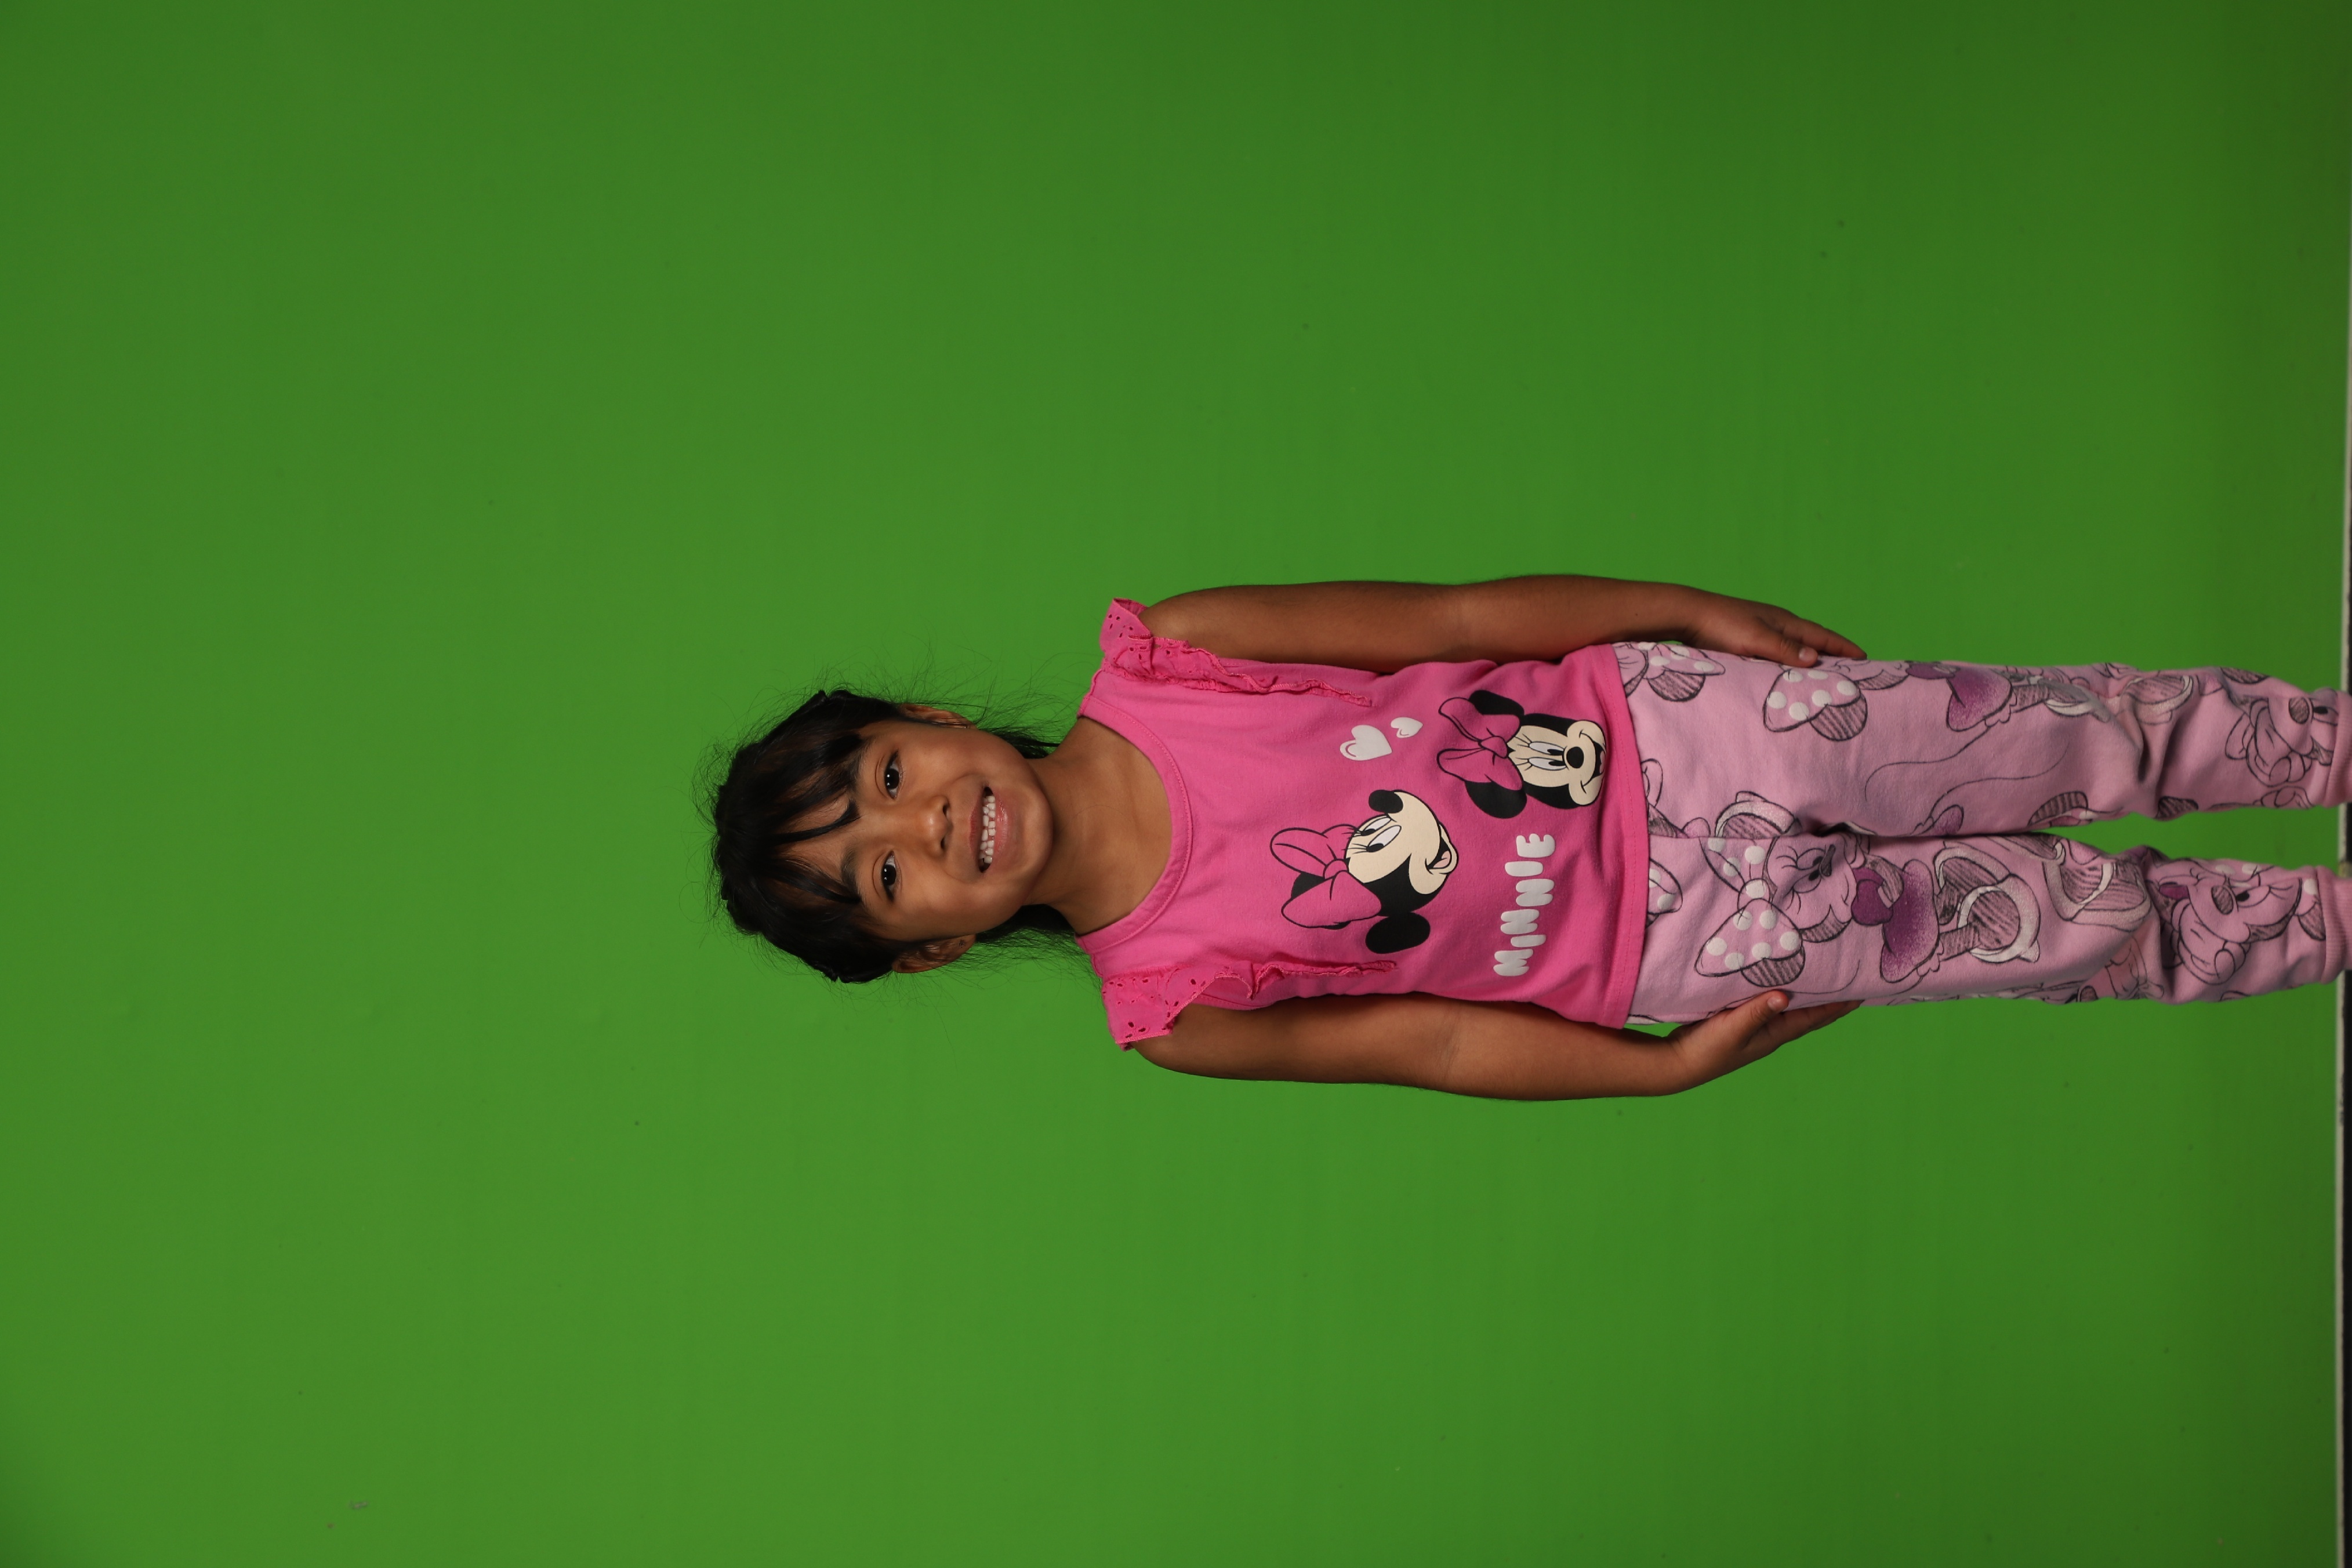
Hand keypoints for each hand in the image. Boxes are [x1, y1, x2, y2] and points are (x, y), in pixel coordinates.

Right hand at [1664, 992, 1860, 1089]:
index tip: (1860, 993)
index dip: (1837, 1006)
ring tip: (1824, 981)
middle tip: (1851, 984)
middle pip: (1809, 1015)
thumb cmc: (1707, 1049)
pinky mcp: (1740, 1022)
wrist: (1679, 1063)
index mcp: (1775, 1034)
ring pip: (1790, 1010)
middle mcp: (1771, 1032)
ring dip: (1808, 997)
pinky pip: (1770, 1005)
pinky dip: (1781, 995)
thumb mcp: (1732, 1029)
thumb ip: (1757, 1012)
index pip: (1814, 1017)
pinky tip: (1780, 985)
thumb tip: (1785, 996)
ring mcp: (1756, 1029)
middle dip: (1830, 1002)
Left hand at [1679, 590, 1866, 665]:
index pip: (1823, 636)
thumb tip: (1816, 658)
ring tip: (1825, 673)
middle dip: (1833, 653)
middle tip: (1853, 669)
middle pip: (1813, 640)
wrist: (1686, 613)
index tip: (1865, 658)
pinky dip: (1789, 661)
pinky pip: (1778, 651)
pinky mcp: (1746, 637)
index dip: (1844, 648)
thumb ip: (1784, 649)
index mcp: (1784, 621)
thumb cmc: (1720, 624)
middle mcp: (1777, 623)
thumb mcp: (1755, 639)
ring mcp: (1762, 629)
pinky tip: (1787, 670)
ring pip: (1795, 646)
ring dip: (1811, 658)